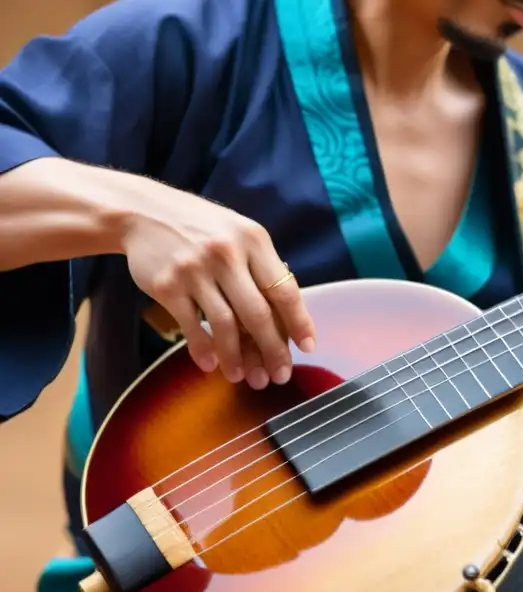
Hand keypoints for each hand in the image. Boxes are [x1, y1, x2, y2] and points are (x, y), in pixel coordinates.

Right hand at [121, 182, 315, 388]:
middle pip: (258, 313)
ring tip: (243, 377)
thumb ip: (262, 268)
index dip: (298, 322)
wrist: (143, 212)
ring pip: (225, 324)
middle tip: (279, 375)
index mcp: (253, 240)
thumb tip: (287, 319)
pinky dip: (203, 349)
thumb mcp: (240, 234)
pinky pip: (191, 325)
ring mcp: (194, 269)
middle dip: (272, 350)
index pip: (284, 290)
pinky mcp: (166, 285)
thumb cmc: (202, 229)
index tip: (308, 347)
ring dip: (237, 357)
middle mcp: (226, 253)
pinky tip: (211, 364)